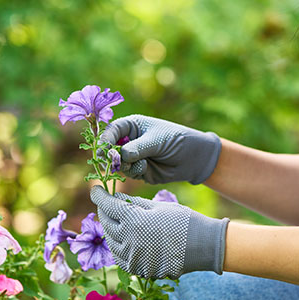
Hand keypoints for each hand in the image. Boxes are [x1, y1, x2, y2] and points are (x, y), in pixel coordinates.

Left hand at [90, 186, 227, 278]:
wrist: (203, 246)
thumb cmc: (182, 220)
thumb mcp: (157, 206)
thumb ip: (133, 203)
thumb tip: (116, 198)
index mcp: (133, 220)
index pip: (108, 206)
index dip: (99, 196)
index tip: (96, 189)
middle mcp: (129, 241)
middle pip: (106, 224)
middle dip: (104, 212)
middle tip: (105, 204)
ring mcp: (134, 258)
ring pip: (111, 242)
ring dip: (110, 230)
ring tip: (115, 221)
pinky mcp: (140, 270)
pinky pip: (121, 258)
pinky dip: (119, 248)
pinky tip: (123, 240)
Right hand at [99, 114, 220, 184]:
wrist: (193, 158)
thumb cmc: (176, 140)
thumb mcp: (156, 140)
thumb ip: (138, 148)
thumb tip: (120, 156)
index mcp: (132, 126)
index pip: (112, 131)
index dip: (105, 140)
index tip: (104, 150)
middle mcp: (129, 141)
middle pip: (110, 149)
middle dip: (111, 156)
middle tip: (115, 161)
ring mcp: (132, 156)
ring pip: (118, 163)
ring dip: (125, 165)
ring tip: (140, 163)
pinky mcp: (138, 170)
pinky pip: (128, 173)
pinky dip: (134, 172)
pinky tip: (146, 168)